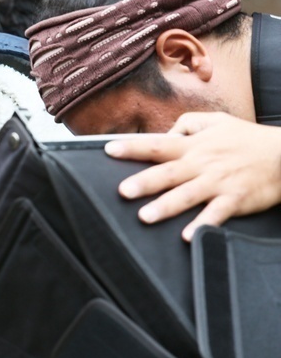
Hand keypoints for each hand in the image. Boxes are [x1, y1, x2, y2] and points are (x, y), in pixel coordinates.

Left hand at [104, 112, 280, 240]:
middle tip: (122, 191)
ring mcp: (218, 182)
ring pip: (187, 195)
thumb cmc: (247, 139)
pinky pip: (217, 213)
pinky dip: (203, 224)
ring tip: (145, 216)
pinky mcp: (235, 199)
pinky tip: (188, 236)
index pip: (157, 145)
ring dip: (166, 206)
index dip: (132, 147)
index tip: (109, 150)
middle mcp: (201, 163)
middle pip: (168, 173)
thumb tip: (164, 132)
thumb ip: (187, 123)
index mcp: (193, 145)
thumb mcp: (216, 121)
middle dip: (144, 182)